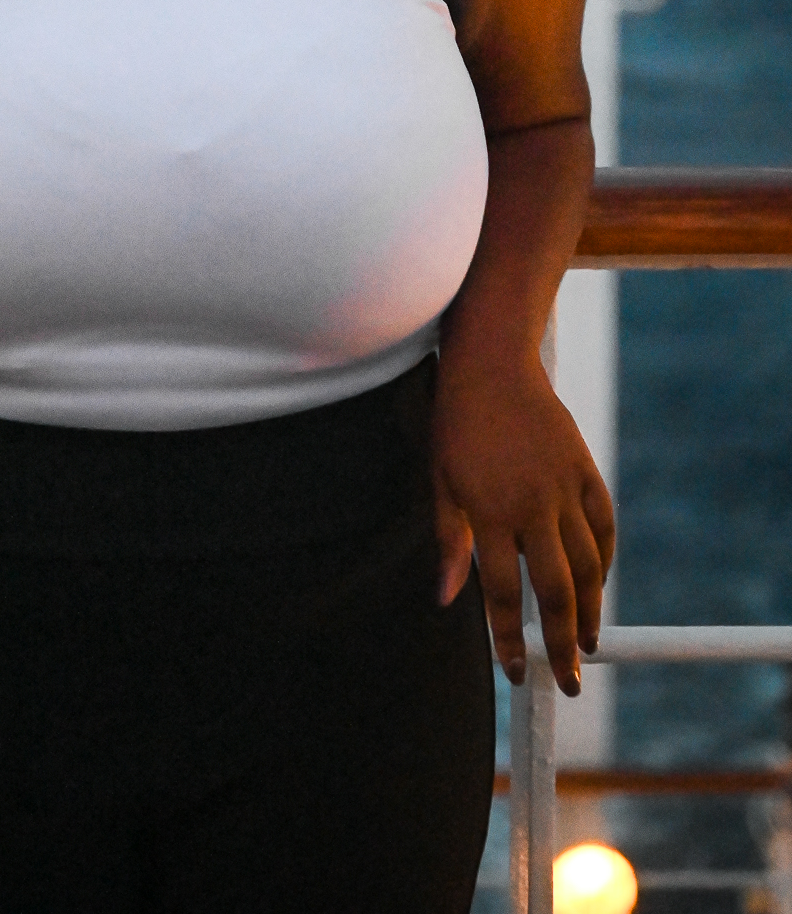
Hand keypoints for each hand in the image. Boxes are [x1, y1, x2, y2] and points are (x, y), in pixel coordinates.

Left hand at [431, 353, 614, 695]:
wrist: (492, 364)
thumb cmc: (456, 425)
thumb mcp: (439, 481)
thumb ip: (449, 542)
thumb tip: (447, 601)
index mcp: (490, 513)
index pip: (503, 595)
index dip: (509, 640)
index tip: (514, 674)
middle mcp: (532, 506)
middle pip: (556, 592)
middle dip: (563, 643)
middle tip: (567, 681)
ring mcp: (564, 488)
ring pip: (588, 565)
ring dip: (591, 610)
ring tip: (589, 642)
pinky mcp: (584, 470)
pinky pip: (604, 525)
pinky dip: (606, 558)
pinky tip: (600, 581)